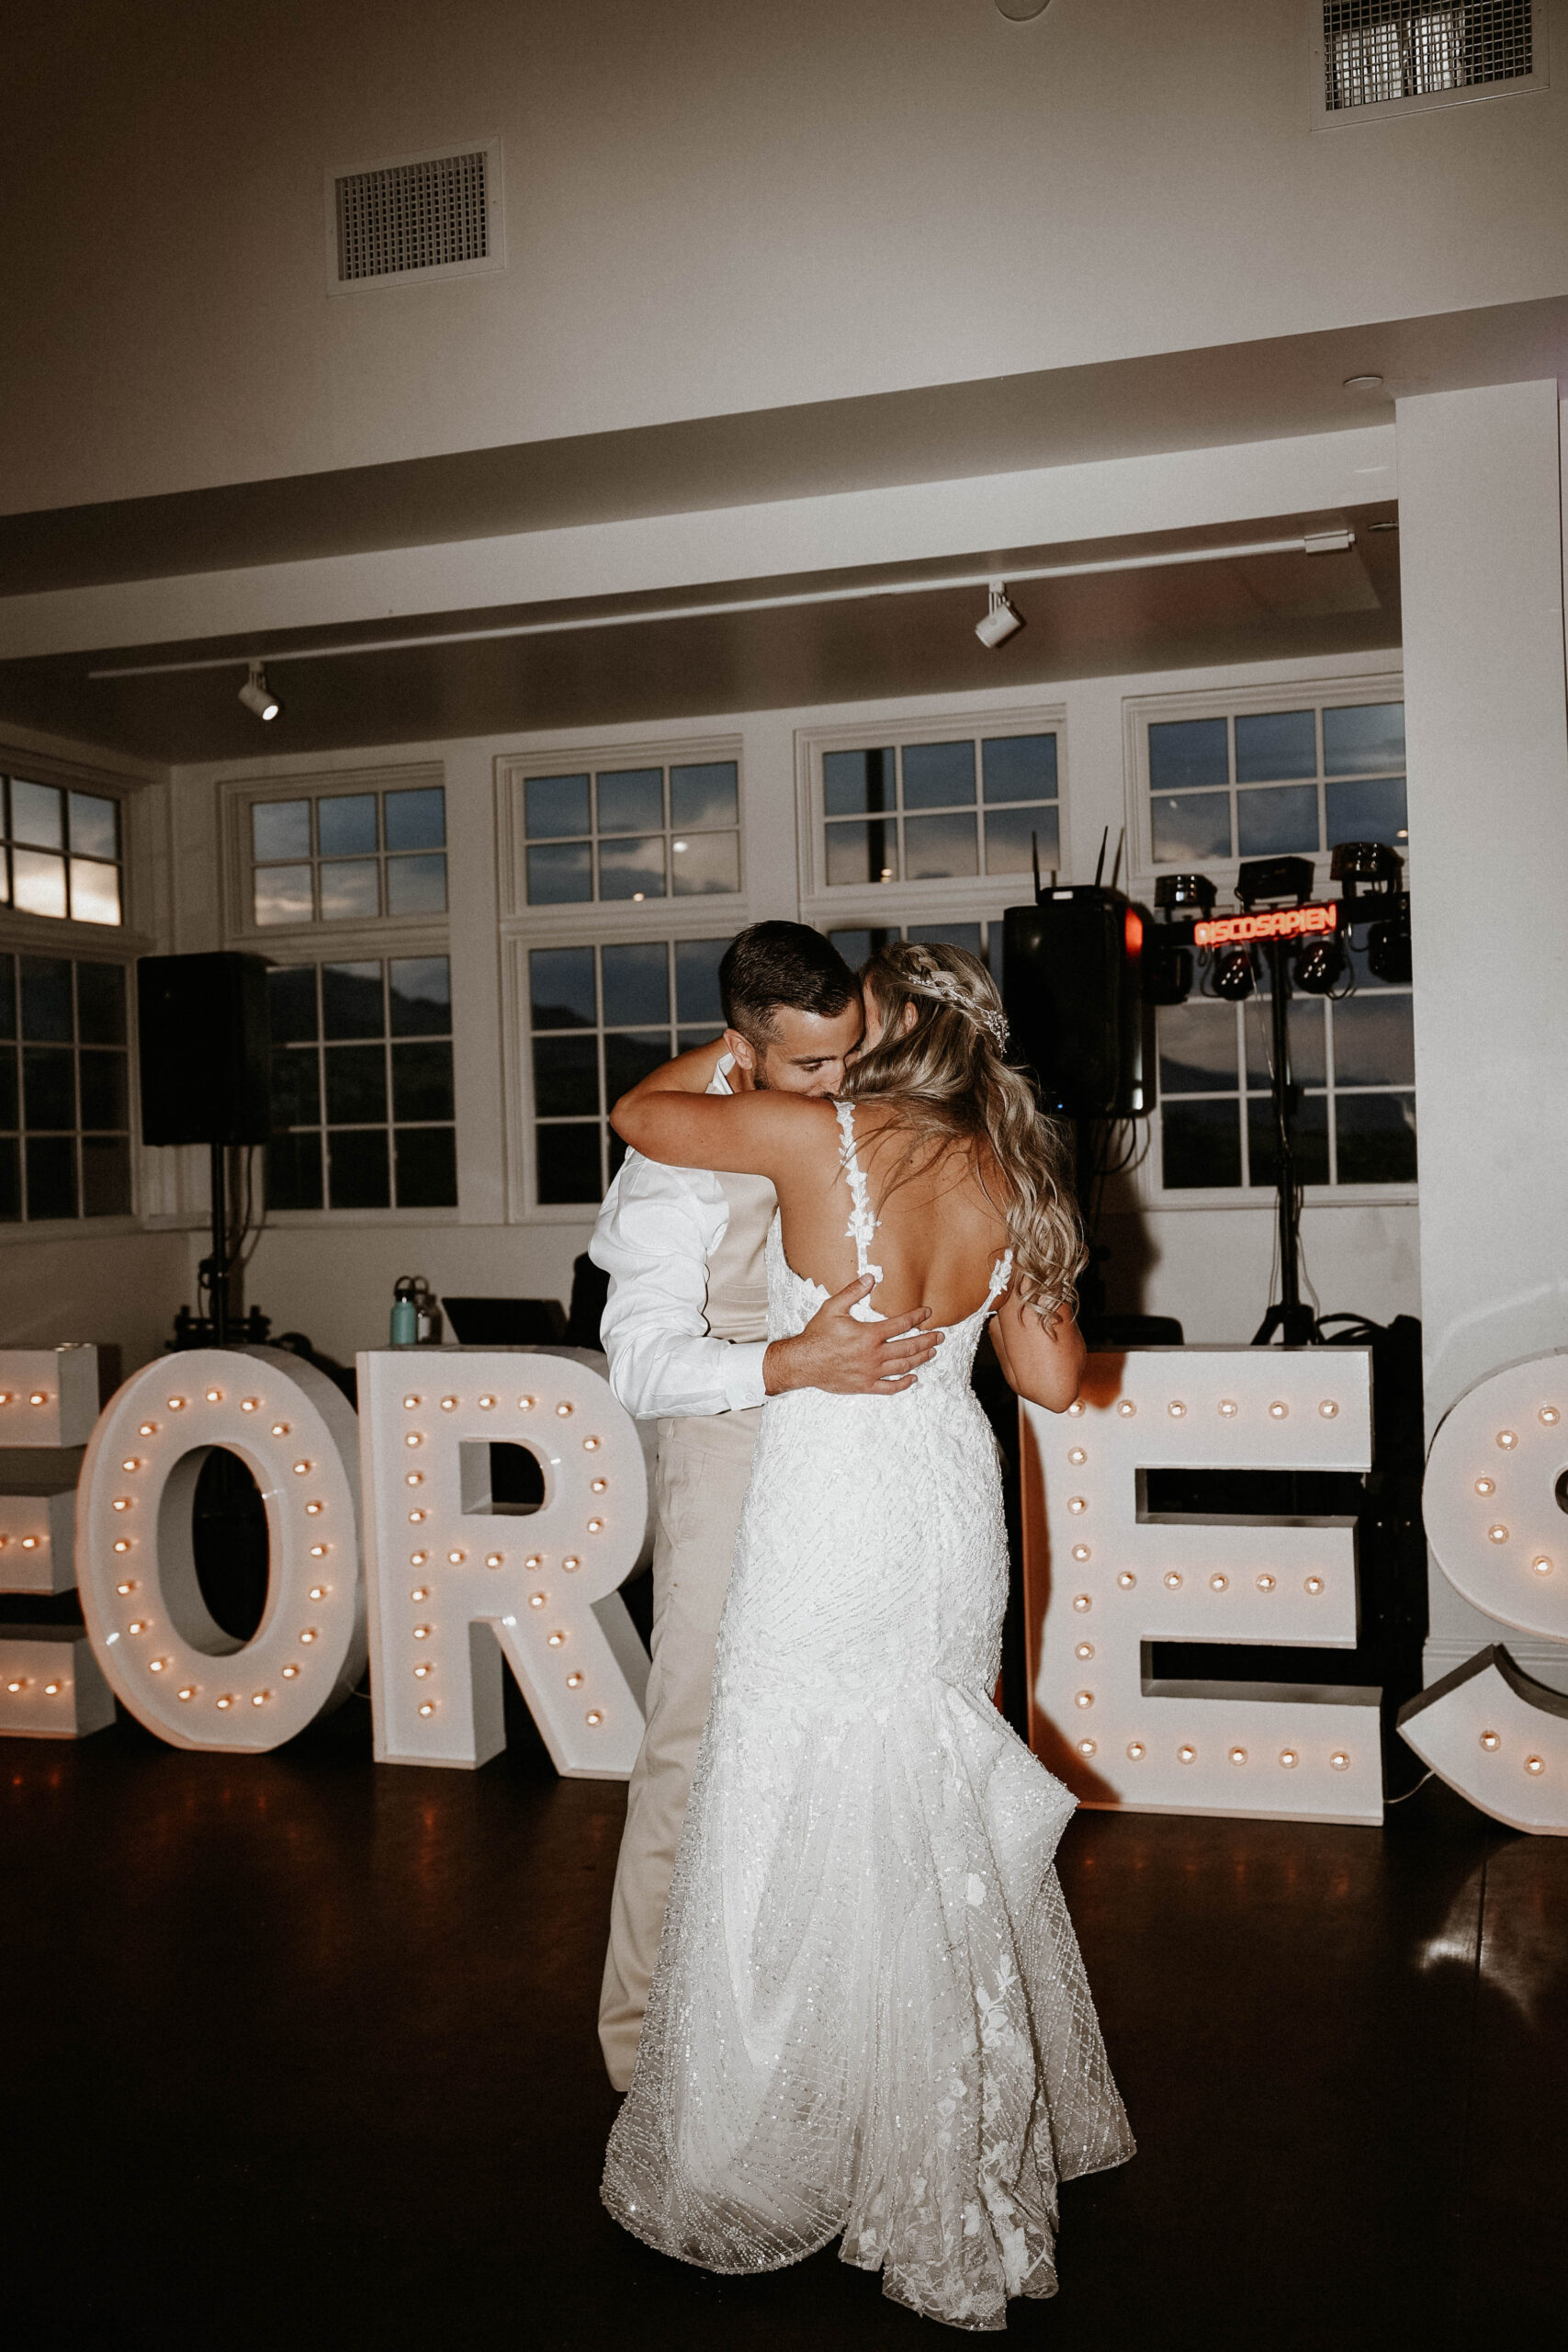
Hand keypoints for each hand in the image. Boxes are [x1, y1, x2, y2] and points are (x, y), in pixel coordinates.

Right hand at [763, 1274, 943, 1396]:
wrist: (803, 1362)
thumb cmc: (817, 1335)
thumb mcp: (832, 1307)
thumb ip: (853, 1292)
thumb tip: (870, 1277)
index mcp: (869, 1334)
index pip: (901, 1324)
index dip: (917, 1317)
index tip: (928, 1313)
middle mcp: (873, 1355)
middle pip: (908, 1347)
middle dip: (927, 1340)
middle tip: (940, 1336)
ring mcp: (870, 1372)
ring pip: (903, 1366)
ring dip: (920, 1359)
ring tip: (932, 1352)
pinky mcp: (865, 1385)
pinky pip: (889, 1387)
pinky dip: (903, 1384)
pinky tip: (912, 1378)